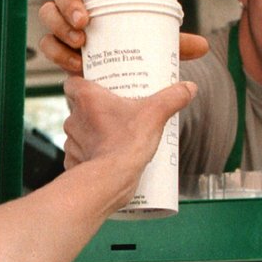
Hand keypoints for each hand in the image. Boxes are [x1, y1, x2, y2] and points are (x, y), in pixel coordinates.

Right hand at [37, 0, 209, 74]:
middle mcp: (78, 5)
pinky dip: (57, 52)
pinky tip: (75, 64)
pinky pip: (47, 43)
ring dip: (59, 27)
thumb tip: (203, 46)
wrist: (121, 73)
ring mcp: (64, 25)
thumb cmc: (137, 45)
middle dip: (68, 5)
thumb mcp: (155, 41)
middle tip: (84, 23)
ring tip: (80, 44)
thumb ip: (176, 42)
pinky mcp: (57, 46)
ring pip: (48, 14)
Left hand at [61, 75, 197, 207]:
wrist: (111, 179)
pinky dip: (90, 156)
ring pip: (79, 132)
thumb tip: (189, 88)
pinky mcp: (73, 162)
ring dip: (92, 133)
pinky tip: (105, 157)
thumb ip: (172, 98)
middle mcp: (74, 118)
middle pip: (78, 107)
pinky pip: (80, 155)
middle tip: (115, 111)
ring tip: (114, 135)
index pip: (71, 82)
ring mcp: (71, 142)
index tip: (97, 86)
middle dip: (94, 110)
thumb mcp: (155, 115)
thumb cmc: (126, 143)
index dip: (81, 82)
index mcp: (87, 98)